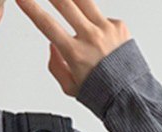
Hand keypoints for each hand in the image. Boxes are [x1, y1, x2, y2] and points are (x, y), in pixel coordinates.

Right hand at [14, 0, 132, 96]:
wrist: (129, 93)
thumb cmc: (101, 92)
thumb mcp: (69, 87)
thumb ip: (56, 65)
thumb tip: (53, 45)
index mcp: (75, 53)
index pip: (47, 25)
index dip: (32, 9)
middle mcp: (91, 37)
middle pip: (66, 4)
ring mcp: (106, 28)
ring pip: (85, 1)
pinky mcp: (118, 25)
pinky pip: (101, 18)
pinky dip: (95, 24)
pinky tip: (98, 39)